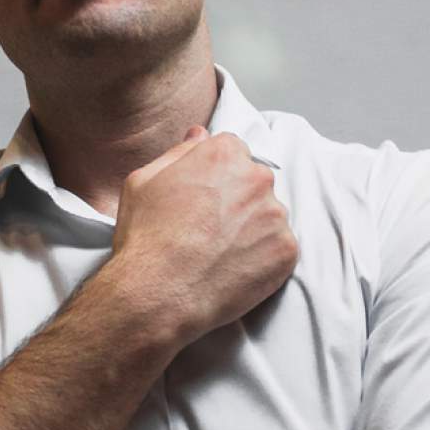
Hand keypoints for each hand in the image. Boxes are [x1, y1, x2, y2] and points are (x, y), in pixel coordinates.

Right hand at [111, 125, 297, 342]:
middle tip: (208, 228)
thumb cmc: (146, 236)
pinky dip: (261, 258)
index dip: (216, 177)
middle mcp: (257, 177)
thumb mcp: (143, 180)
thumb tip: (200, 136)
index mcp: (224, 153)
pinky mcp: (286, 251)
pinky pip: (278, 248)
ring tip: (218, 252)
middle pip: (255, 182)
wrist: (158, 293)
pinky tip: (232, 268)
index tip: (203, 199)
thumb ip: (178, 153)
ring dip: (251, 229)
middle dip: (237, 200)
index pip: (233, 152)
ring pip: (268, 216)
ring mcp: (275, 215)